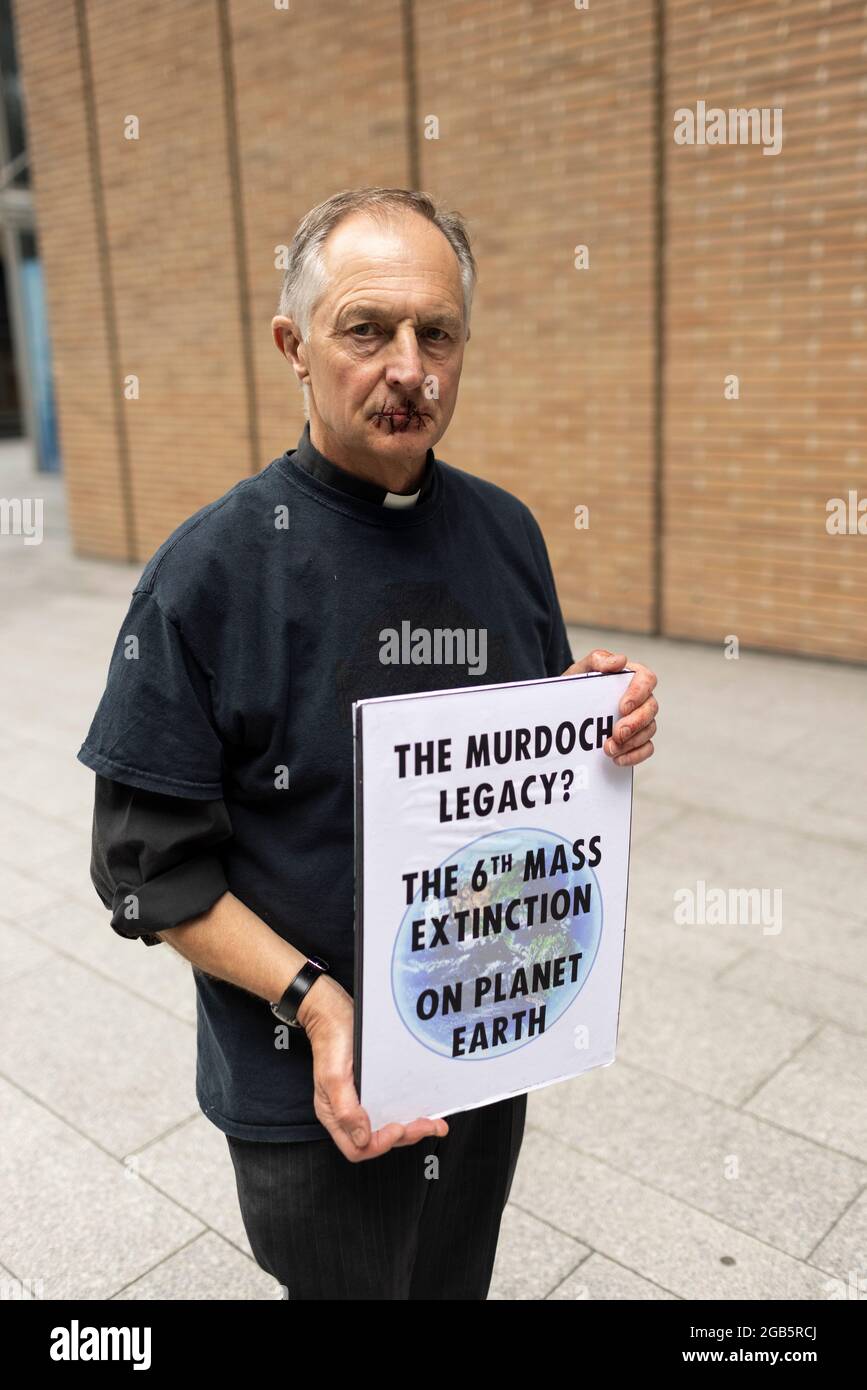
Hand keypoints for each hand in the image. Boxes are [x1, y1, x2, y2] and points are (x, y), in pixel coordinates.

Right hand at [298, 975, 448, 1161]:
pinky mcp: (372, 1089)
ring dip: (412, 1128)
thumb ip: (345, 1110)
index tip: (398, 1127)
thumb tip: (362, 1138)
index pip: (357, 1148)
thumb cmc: (331, 1041)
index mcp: (334, 1114)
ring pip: (386, 1126)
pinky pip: (391, 1108)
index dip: (380, 1143)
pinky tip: (422, 1109)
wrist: (334, 1012)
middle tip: (428, 1125)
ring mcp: (360, 1101)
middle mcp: (347, 1112)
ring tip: (434, 1124)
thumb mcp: (334, 1076)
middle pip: (376, 1140)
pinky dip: (408, 1112)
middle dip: (405, 1136)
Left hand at [562, 649, 657, 767]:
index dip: (639, 693)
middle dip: (635, 723)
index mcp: (631, 676)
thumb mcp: (580, 670)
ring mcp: (641, 719)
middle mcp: (641, 698)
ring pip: (649, 730)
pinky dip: (635, 756)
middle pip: (651, 708)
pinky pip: (647, 748)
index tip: (622, 707)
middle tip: (617, 734)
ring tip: (609, 749)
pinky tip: (617, 759)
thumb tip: (620, 660)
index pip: (647, 679)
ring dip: (631, 742)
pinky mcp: (637, 738)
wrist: (567, 708)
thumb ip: (598, 660)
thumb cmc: (577, 686)